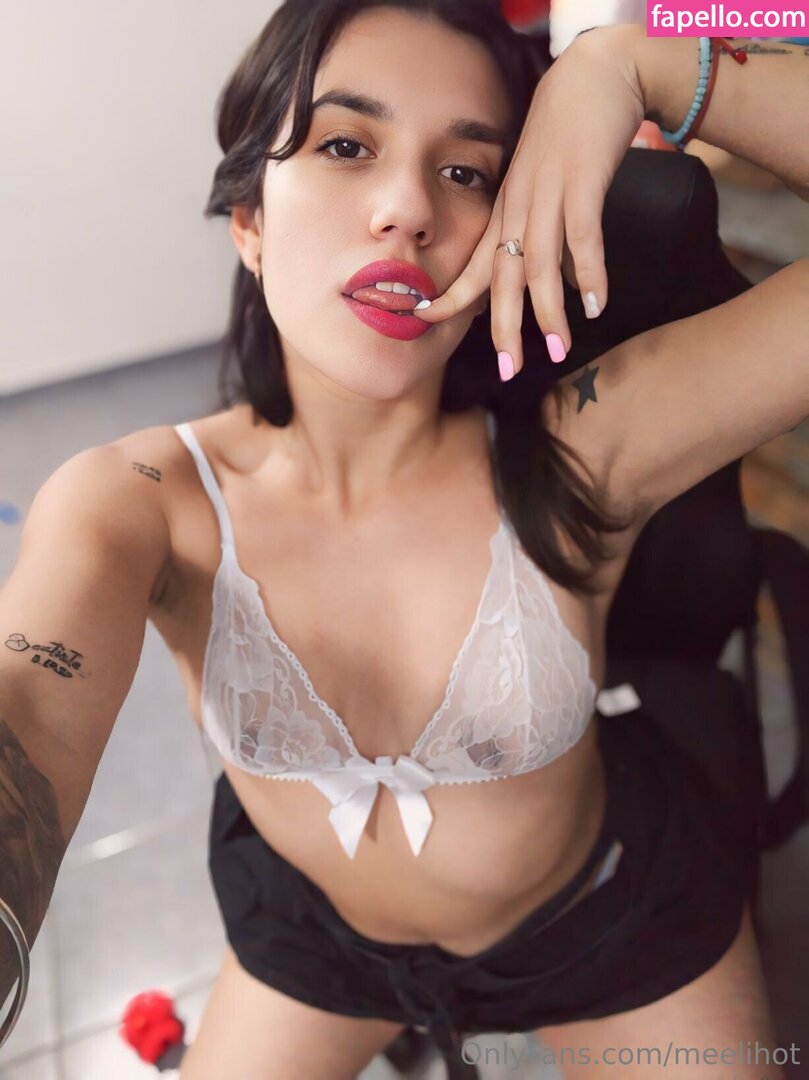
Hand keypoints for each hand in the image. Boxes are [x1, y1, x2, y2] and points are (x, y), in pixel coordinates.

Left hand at [414, 24, 645, 377]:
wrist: (595, 75)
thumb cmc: (568, 137)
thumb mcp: (545, 190)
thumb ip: (546, 237)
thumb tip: (559, 285)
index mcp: (505, 212)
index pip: (471, 266)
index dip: (450, 299)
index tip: (427, 326)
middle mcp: (518, 207)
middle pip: (501, 278)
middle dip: (502, 329)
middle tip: (510, 371)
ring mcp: (547, 194)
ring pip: (539, 265)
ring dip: (548, 312)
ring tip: (558, 350)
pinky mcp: (581, 180)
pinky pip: (582, 235)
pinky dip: (591, 272)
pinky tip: (597, 304)